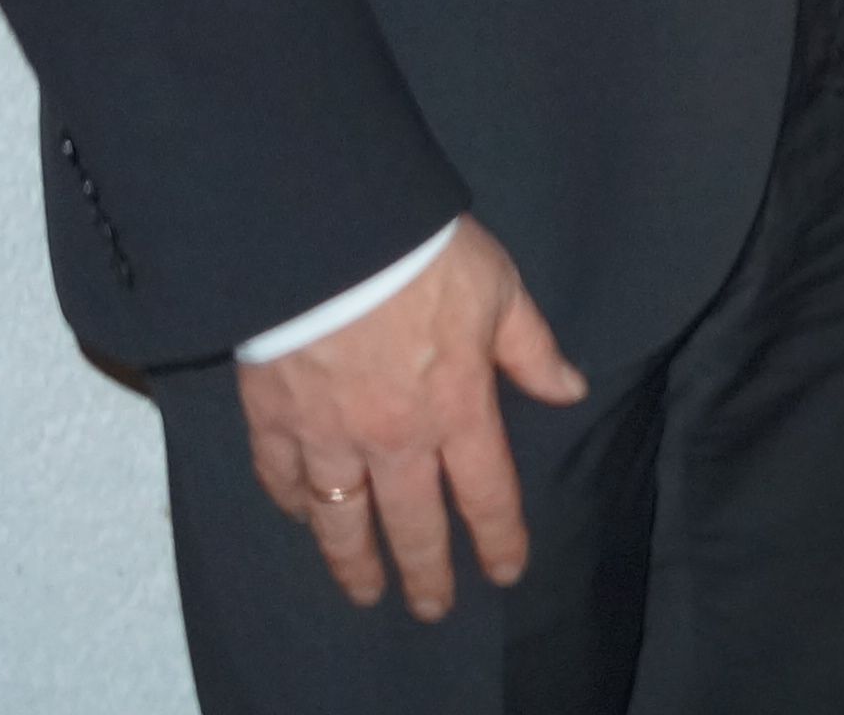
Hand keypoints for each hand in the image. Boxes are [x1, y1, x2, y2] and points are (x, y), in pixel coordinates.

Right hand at [236, 218, 584, 618]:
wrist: (328, 236)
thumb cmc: (423, 256)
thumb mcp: (500, 291)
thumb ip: (531, 350)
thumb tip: (569, 390)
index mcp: (457, 407)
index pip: (485, 491)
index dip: (498, 537)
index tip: (505, 570)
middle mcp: (395, 438)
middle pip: (412, 524)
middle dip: (426, 572)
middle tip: (432, 608)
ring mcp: (329, 436)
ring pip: (341, 520)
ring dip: (353, 562)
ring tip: (364, 591)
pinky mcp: (274, 421)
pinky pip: (283, 480)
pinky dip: (294, 505)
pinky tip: (304, 518)